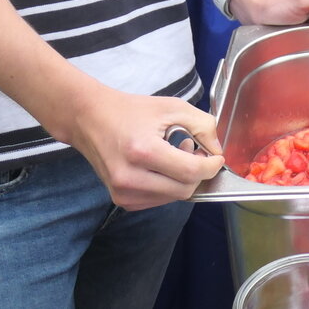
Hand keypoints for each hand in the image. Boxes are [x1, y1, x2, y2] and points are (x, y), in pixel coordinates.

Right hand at [64, 86, 225, 210]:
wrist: (91, 119)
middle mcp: (129, 177)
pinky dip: (168, 186)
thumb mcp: (172, 107)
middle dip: (197, 172)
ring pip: (174, 197)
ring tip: (173, 155)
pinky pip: (159, 200)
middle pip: (185, 189)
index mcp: (142, 151)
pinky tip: (160, 167)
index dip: (210, 165)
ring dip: (182, 179)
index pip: (190, 172)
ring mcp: (123, 192)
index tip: (216, 157)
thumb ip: (202, 126)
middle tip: (192, 150)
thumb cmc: (131, 111)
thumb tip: (217, 150)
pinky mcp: (121, 200)